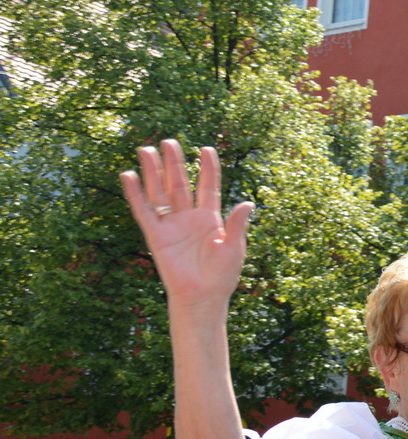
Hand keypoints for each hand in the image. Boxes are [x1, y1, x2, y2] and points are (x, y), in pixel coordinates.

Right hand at [120, 141, 252, 307]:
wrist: (202, 297)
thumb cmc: (221, 276)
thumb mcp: (234, 248)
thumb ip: (237, 224)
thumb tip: (248, 203)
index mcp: (211, 219)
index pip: (208, 187)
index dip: (208, 168)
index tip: (206, 148)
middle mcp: (189, 218)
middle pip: (180, 184)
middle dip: (175, 163)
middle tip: (169, 141)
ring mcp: (171, 225)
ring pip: (160, 192)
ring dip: (153, 172)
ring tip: (146, 150)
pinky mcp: (156, 236)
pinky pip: (143, 211)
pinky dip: (135, 194)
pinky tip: (128, 175)